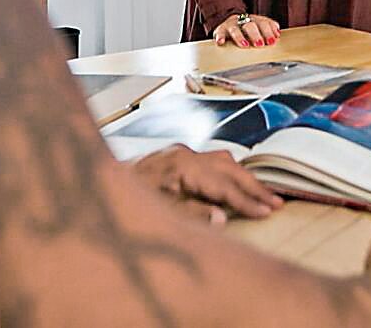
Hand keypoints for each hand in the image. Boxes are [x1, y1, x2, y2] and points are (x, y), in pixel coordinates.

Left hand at [133, 145, 283, 224]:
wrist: (94, 184)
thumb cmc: (124, 200)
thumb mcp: (157, 213)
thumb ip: (192, 214)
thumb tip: (222, 217)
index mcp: (180, 166)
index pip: (223, 186)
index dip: (247, 200)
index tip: (268, 211)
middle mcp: (183, 155)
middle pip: (229, 168)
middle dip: (254, 187)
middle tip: (276, 203)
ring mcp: (179, 153)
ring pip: (222, 160)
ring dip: (243, 178)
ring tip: (262, 194)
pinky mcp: (175, 157)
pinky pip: (210, 161)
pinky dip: (227, 173)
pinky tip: (235, 184)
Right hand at [212, 13, 280, 47]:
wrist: (227, 22)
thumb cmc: (246, 29)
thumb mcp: (259, 27)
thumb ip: (269, 29)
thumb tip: (277, 34)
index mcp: (255, 20)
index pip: (264, 22)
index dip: (269, 31)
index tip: (273, 41)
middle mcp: (243, 20)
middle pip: (250, 25)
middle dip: (256, 34)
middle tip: (261, 44)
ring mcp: (231, 25)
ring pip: (235, 29)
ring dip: (240, 37)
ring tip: (245, 45)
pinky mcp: (220, 30)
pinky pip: (219, 33)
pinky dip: (220, 37)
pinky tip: (221, 42)